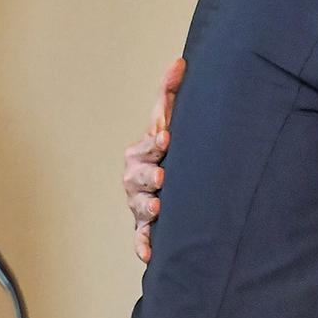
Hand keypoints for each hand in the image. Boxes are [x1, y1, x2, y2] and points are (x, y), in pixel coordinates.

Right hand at [122, 57, 184, 262]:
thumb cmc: (169, 148)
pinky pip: (141, 238)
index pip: (145, 145)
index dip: (154, 142)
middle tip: (162, 177)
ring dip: (146, 207)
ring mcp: (140, 203)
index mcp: (141, 152)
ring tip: (157, 208)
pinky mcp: (147, 227)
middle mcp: (137, 178)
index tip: (166, 138)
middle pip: (137, 177)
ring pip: (138, 206)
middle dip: (147, 176)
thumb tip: (180, 61)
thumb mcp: (168, 120)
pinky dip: (143, 246)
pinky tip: (149, 256)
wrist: (169, 182)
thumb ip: (170, 93)